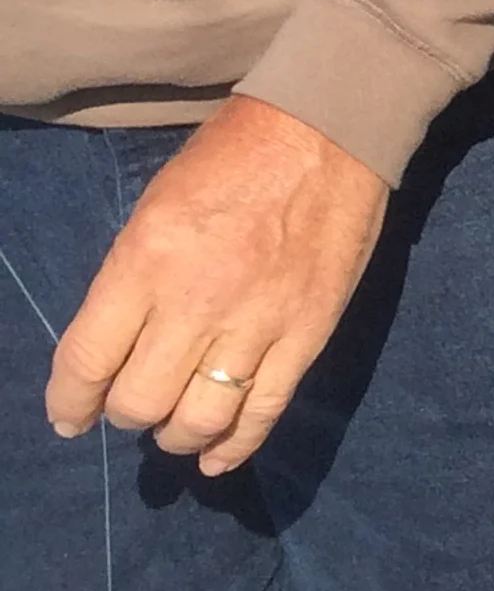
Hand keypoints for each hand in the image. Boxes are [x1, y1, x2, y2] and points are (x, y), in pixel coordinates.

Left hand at [44, 98, 389, 475]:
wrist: (328, 131)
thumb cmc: (231, 157)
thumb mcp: (155, 206)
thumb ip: (130, 279)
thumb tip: (112, 347)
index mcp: (147, 260)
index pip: (88, 359)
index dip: (69, 401)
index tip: (67, 417)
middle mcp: (196, 301)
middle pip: (139, 402)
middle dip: (124, 416)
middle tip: (130, 405)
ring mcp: (257, 323)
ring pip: (199, 419)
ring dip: (175, 436)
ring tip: (173, 428)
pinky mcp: (306, 335)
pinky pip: (263, 411)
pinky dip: (234, 447)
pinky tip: (214, 459)